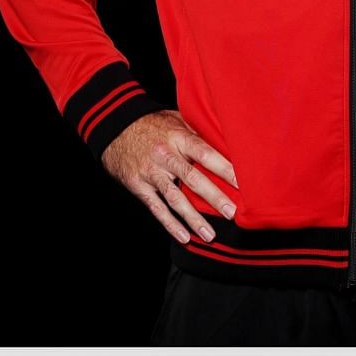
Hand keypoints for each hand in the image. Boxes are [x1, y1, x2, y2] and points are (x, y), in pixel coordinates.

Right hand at [101, 109, 238, 244]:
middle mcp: (165, 156)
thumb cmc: (152, 123)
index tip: (242, 182)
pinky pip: (156, 208)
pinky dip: (170, 224)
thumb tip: (227, 140)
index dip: (224, 168)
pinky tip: (184, 237)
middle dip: (214, 197)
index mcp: (178, 138)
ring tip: (210, 234)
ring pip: (175, 199)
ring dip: (193, 218)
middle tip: (232, 213)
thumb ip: (198, 131)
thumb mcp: (177, 119)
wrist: (114, 128)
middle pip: (193, 179)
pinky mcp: (138, 186)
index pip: (205, 154)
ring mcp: (151, 173)